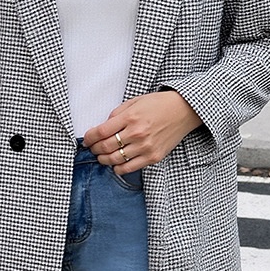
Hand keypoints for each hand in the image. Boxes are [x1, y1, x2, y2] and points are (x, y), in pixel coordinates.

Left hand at [83, 90, 201, 173]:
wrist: (183, 111)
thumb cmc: (158, 104)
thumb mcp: (134, 102)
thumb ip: (117, 114)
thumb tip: (102, 128)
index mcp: (130, 117)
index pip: (101, 132)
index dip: (89, 138)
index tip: (86, 139)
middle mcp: (137, 133)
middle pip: (106, 147)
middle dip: (95, 149)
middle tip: (92, 148)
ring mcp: (145, 147)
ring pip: (115, 159)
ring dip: (104, 160)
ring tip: (102, 157)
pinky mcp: (153, 157)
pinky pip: (130, 168)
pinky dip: (118, 168)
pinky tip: (115, 164)